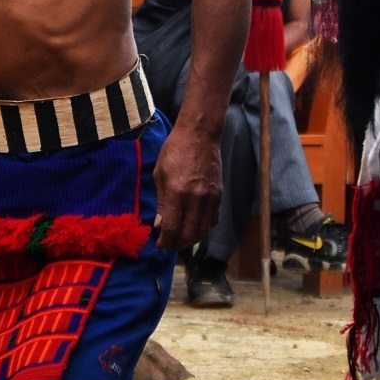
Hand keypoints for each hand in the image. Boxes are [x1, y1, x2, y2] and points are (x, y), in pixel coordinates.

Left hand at [152, 125, 221, 249]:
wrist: (200, 135)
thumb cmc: (175, 150)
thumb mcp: (160, 173)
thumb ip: (161, 201)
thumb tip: (160, 225)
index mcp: (177, 192)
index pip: (172, 228)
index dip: (165, 241)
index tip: (159, 244)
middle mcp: (196, 199)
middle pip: (190, 235)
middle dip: (177, 244)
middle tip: (169, 244)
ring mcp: (211, 198)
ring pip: (204, 231)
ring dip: (191, 239)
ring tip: (180, 238)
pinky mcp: (220, 196)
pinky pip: (213, 220)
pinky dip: (204, 228)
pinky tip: (194, 225)